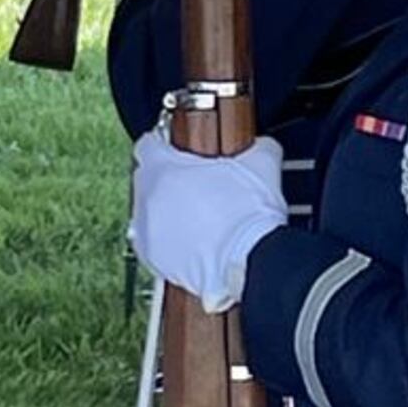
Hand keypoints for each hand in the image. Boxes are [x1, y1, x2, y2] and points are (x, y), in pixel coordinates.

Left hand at [129, 131, 287, 311]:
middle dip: (163, 180)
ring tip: (195, 217)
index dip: (161, 146)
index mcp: (164, 168)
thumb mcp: (262, 163)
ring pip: (148, 213)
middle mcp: (149, 198)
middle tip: (192, 186)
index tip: (171, 151)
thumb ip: (256, 146)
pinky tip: (190, 240)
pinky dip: (166, 240)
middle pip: (145, 180)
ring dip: (164, 211)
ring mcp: (147, 231)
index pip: (147, 146)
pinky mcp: (153, 259)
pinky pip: (152, 242)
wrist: (250, 260)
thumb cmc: (249, 214)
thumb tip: (260, 147)